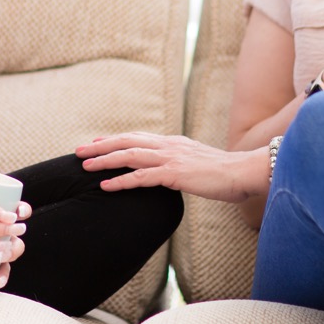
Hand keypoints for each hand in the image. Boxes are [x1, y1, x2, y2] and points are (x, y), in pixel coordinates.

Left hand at [75, 132, 265, 201]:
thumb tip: (171, 172)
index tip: (96, 142)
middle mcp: (169, 146)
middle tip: (79, 151)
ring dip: (104, 160)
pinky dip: (121, 181)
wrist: (245, 172)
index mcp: (173, 143)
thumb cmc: (226, 174)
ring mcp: (171, 158)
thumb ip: (182, 165)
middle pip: (126, 141)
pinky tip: (106, 186)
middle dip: (100, 146)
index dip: (115, 139)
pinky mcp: (175, 174)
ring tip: (84, 167)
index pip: (138, 137)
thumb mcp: (199, 165)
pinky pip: (141, 177)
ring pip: (129, 156)